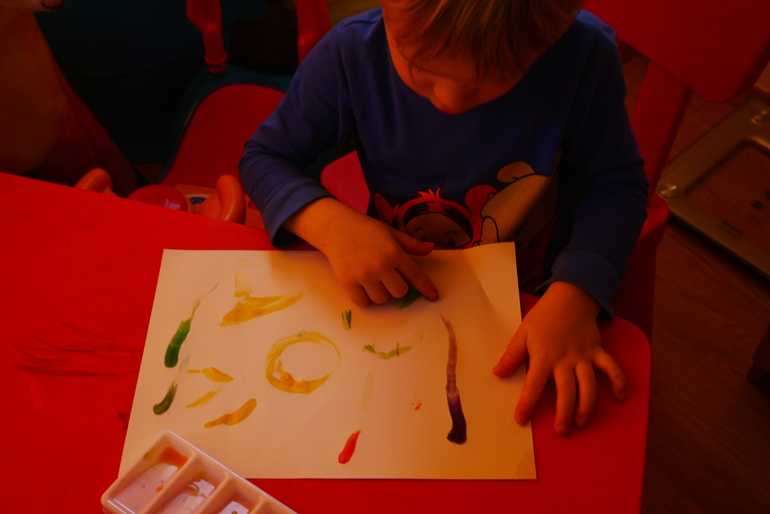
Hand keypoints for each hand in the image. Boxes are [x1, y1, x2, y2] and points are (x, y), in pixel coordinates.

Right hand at [285, 197, 437, 304]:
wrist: (336, 227)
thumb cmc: (366, 229)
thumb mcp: (391, 233)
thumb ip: (411, 244)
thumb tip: (430, 248)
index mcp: (394, 252)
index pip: (416, 275)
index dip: (426, 287)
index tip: (433, 296)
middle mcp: (381, 266)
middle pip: (399, 292)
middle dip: (397, 287)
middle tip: (388, 278)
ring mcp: (364, 275)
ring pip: (381, 299)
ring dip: (380, 293)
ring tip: (373, 279)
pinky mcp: (348, 282)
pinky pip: (363, 302)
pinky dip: (364, 297)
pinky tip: (362, 285)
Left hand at [493, 281, 624, 435]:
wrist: (569, 297)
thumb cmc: (543, 317)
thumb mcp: (523, 333)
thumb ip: (512, 355)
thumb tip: (497, 373)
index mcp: (543, 356)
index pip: (534, 384)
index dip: (527, 403)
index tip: (521, 419)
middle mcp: (565, 359)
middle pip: (566, 390)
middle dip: (564, 413)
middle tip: (561, 431)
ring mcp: (584, 356)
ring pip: (589, 384)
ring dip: (587, 405)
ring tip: (582, 423)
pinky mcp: (598, 351)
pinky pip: (611, 368)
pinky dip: (618, 381)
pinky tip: (619, 397)